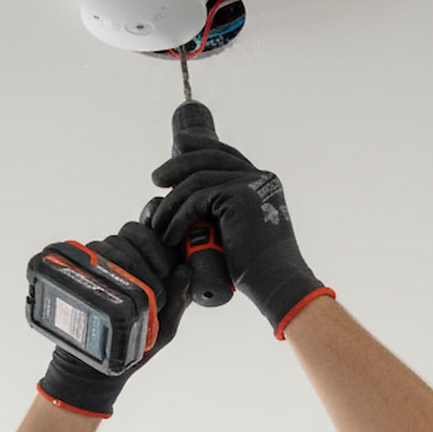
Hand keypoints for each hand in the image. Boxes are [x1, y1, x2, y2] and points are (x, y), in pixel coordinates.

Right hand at [38, 219, 191, 418]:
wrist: (94, 374)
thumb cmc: (133, 348)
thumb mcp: (163, 327)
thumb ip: (178, 300)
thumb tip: (185, 270)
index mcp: (134, 264)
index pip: (145, 233)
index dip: (158, 246)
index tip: (166, 273)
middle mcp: (111, 260)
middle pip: (129, 233)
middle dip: (146, 255)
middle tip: (154, 287)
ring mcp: (88, 267)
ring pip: (108, 243)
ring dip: (128, 264)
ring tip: (137, 294)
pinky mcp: (68, 276)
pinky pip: (80, 256)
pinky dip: (95, 264)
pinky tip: (108, 284)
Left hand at [147, 129, 334, 337]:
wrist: (276, 284)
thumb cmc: (257, 271)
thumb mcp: (240, 234)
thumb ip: (224, 214)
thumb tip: (193, 206)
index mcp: (263, 183)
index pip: (227, 156)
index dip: (200, 147)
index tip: (177, 147)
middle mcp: (260, 178)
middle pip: (210, 157)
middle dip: (178, 164)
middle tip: (156, 179)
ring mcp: (251, 184)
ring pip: (198, 179)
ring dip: (172, 202)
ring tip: (157, 223)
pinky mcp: (239, 196)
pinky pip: (196, 200)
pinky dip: (178, 219)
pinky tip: (170, 237)